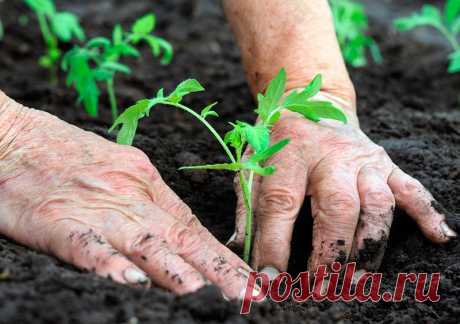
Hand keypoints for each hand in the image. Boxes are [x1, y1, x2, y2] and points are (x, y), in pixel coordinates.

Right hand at [0, 93, 250, 297]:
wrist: (15, 135)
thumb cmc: (70, 154)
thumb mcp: (123, 168)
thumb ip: (150, 202)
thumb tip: (179, 234)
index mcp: (147, 183)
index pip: (193, 227)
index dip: (224, 257)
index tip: (250, 279)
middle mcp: (130, 196)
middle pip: (181, 237)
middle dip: (218, 270)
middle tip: (248, 294)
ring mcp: (96, 208)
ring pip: (143, 242)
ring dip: (175, 269)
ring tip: (204, 292)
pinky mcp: (57, 220)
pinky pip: (86, 245)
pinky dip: (109, 263)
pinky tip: (130, 281)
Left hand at [230, 93, 456, 274]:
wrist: (310, 100)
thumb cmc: (276, 139)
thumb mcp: (251, 163)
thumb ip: (246, 206)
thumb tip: (238, 250)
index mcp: (290, 153)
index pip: (281, 203)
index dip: (275, 243)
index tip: (270, 278)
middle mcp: (330, 156)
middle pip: (337, 207)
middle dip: (331, 254)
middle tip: (319, 290)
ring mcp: (362, 160)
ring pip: (377, 204)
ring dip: (370, 247)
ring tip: (357, 282)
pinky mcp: (384, 163)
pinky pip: (411, 188)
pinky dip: (426, 213)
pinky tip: (438, 237)